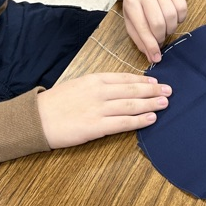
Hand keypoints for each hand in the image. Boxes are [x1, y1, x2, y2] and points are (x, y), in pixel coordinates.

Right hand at [37, 73, 171, 147]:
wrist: (36, 119)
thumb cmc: (55, 103)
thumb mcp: (77, 85)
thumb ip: (97, 86)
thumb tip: (118, 89)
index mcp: (94, 79)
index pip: (124, 78)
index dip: (143, 80)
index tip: (156, 82)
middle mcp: (99, 92)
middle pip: (132, 90)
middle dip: (153, 91)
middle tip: (169, 91)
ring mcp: (98, 109)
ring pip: (131, 105)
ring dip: (151, 104)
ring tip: (165, 103)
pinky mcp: (96, 127)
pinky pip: (123, 123)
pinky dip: (140, 120)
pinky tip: (151, 118)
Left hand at [118, 0, 187, 62]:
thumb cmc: (136, 7)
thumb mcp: (131, 23)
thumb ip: (140, 41)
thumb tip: (153, 57)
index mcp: (131, 3)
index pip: (143, 28)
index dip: (151, 46)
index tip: (156, 58)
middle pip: (159, 23)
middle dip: (161, 37)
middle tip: (160, 40)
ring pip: (172, 16)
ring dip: (170, 29)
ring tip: (165, 29)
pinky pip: (182, 8)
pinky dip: (180, 19)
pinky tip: (173, 19)